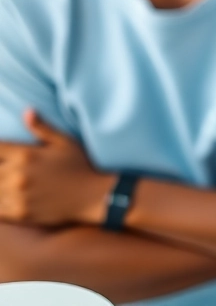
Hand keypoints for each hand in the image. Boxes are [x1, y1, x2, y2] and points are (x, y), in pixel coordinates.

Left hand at [0, 109, 113, 226]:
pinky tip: (7, 198)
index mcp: (26, 154)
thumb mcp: (65, 142)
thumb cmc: (81, 165)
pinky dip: (0, 205)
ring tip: (7, 184)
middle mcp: (18, 174)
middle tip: (7, 170)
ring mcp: (18, 195)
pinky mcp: (21, 213)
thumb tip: (26, 110)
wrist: (96, 195)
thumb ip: (42, 127)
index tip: (3, 154)